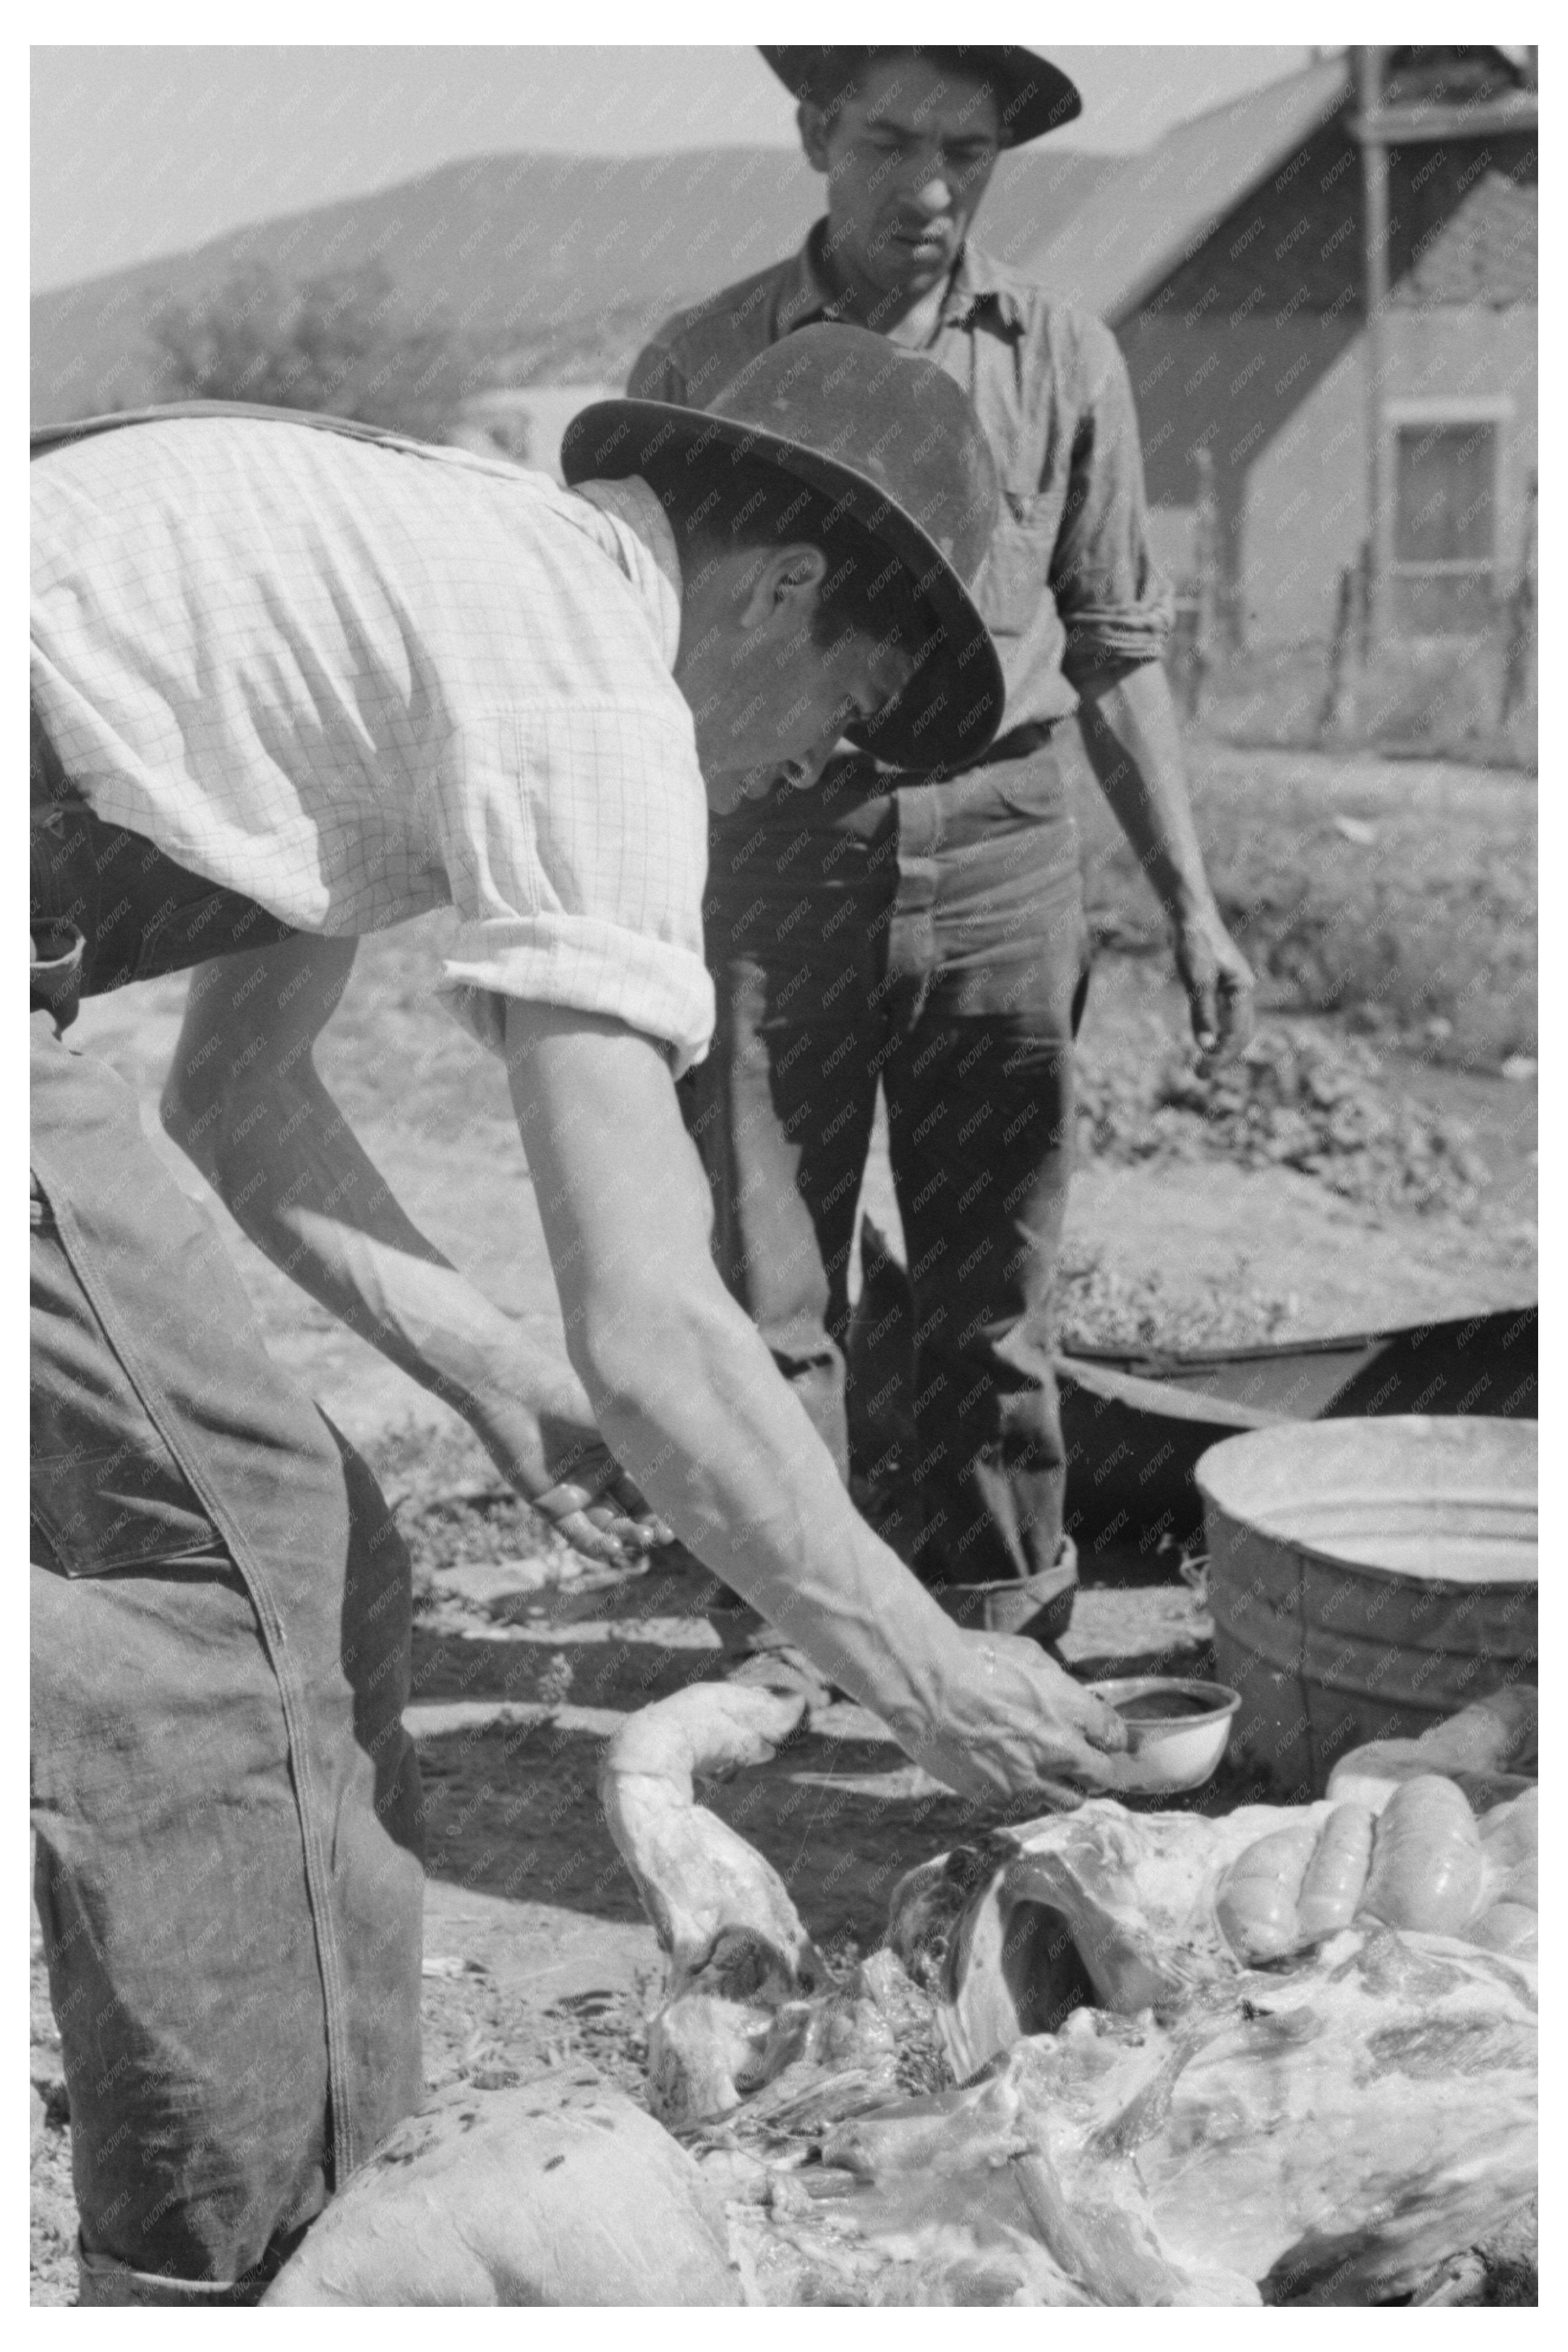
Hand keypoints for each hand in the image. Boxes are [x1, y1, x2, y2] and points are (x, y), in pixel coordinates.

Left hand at [483, 1400, 672, 1568]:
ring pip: (608, 1526)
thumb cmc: (571, 1398)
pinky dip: (596, 1545)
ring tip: (640, 1540)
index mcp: (620, 1452)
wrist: (519, 1396)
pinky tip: (613, 1548)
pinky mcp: (550, 1505)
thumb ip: (651, 1443)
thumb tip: (700, 1460)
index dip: (667, 1506)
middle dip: (649, 1526)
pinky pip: (577, 1534)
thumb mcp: (620, 1420)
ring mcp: (576, 1491)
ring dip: (626, 1538)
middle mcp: (600, 1474)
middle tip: (661, 1535)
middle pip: (632, 1512)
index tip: (683, 1519)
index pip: (650, 1487)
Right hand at [898, 1630, 1128, 1809]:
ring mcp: (1031, 1780)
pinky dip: (1025, 1792)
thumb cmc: (974, 1660)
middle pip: (1102, 1777)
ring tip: (1046, 1770)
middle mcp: (1061, 1751)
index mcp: (1075, 1711)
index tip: (1099, 1736)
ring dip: (1065, 1786)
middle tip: (1079, 1758)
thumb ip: (1060, 1686)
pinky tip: (1006, 1769)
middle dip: (1093, 1766)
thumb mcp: (1030, 1657)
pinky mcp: (1001, 1798)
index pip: (1116, 1738)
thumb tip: (1069, 1698)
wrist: (926, 1686)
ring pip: (1071, 1801)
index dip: (1108, 1737)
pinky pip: (1028, 1804)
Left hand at [1172, 904, 1254, 1070]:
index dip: (1222, 1055)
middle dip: (1223, 1056)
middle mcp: (1241, 988)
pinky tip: (1202, 1038)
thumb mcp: (1196, 981)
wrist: (1187, 914)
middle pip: (1240, 1032)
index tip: (1202, 1071)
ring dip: (1220, 1046)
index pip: (1238, 1033)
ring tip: (1202, 1065)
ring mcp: (1232, 985)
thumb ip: (1202, 1015)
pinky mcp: (1218, 981)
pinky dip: (1215, 1030)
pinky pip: (1223, 1013)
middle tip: (1200, 1075)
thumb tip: (1206, 1048)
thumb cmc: (1193, 944)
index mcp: (1242, 989)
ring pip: (1233, 1024)